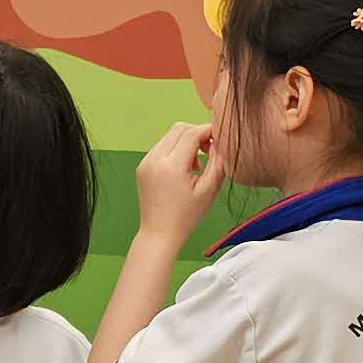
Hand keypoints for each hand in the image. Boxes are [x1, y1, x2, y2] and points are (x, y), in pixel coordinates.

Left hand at [131, 121, 220, 241]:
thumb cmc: (186, 216)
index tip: (220, 138)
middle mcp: (154, 160)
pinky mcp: (142, 167)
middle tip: (210, 149)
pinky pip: (161, 147)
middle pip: (179, 129)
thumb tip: (219, 141)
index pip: (191, 133)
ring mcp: (145, 163)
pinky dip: (175, 149)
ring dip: (186, 141)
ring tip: (197, 163)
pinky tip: (184, 167)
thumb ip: (218, 161)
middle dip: (197, 133)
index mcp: (171, 166)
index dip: (208, 131)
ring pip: (169, 136)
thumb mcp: (209, 189)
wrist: (159, 234)